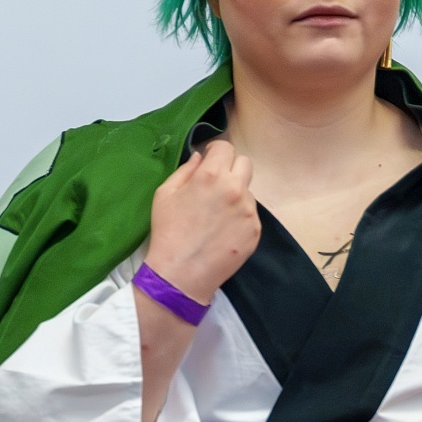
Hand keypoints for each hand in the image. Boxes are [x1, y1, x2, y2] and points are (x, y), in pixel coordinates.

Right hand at [144, 139, 260, 303]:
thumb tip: (200, 157)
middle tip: (218, 184)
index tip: (211, 160)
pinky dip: (240, 218)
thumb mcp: (166, 194)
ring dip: (236, 195)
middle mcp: (235, 188)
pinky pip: (251, 215)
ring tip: (218, 216)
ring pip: (248, 192)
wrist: (181, 274)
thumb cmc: (168, 232)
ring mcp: (248, 211)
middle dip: (232, 168)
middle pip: (245, 163)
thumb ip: (186, 170)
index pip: (226, 147)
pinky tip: (224, 231)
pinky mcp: (255, 231)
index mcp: (212, 175)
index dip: (217, 152)